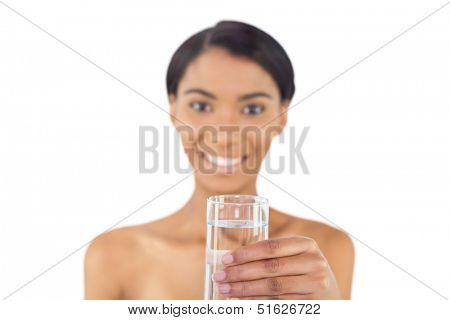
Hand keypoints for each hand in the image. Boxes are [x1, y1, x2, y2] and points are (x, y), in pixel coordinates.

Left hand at [211, 236, 340, 298]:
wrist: (329, 292)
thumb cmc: (300, 268)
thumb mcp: (292, 255)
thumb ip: (268, 254)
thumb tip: (227, 260)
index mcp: (307, 244)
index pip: (272, 247)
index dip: (246, 253)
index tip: (225, 259)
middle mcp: (314, 263)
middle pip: (270, 268)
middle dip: (240, 273)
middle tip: (219, 276)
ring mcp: (315, 285)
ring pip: (272, 288)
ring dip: (244, 290)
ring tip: (224, 290)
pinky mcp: (311, 305)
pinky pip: (277, 304)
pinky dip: (255, 303)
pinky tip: (239, 302)